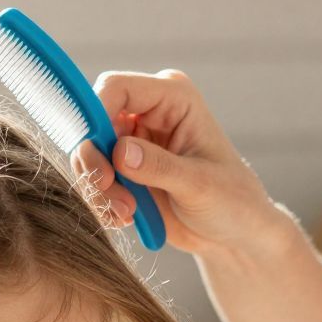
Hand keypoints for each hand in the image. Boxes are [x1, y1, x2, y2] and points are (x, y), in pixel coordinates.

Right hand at [72, 70, 288, 258]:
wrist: (234, 233)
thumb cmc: (232, 201)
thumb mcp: (200, 185)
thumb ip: (159, 167)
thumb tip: (119, 152)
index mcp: (173, 97)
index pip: (117, 88)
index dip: (96, 115)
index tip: (100, 159)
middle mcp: (148, 112)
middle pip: (93, 122)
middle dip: (95, 162)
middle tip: (114, 196)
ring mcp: (132, 140)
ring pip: (87, 153)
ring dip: (99, 188)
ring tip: (126, 213)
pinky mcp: (122, 168)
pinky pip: (91, 176)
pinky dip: (100, 199)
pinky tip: (125, 218)